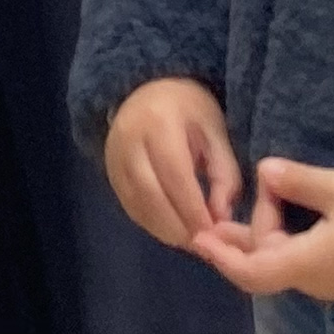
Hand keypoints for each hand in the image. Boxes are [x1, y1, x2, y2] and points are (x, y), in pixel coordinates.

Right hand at [101, 79, 241, 250]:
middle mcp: (129, 138)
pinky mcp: (110, 172)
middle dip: (177, 224)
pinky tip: (171, 230)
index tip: (212, 233)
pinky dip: (151, 223)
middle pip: (150, 192)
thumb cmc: (189, 109)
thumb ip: (223, 173)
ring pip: (136, 203)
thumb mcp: (215, 130)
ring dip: (164, 228)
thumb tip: (221, 217)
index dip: (192, 207)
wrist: (148, 89)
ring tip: (189, 241)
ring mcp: (114, 156)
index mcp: (159, 121)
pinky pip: (129, 205)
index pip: (174, 173)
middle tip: (201, 243)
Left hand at [196, 160, 333, 304]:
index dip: (222, 256)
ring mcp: (332, 278)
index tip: (198, 238)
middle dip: (239, 240)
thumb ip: (299, 180)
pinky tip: (284, 216)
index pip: (251, 271)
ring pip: (283, 261)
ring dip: (262, 237)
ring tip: (244, 211)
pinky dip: (283, 238)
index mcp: (305, 264)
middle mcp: (314, 278)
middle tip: (215, 217)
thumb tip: (264, 170)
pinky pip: (302, 258)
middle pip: (264, 264)